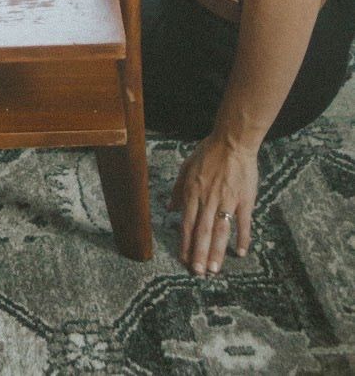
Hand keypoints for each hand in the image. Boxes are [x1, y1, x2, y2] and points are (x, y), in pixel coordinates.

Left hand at [169, 135, 257, 273]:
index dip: (185, 243)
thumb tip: (169, 208)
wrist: (233, 141)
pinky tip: (240, 252)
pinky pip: (243, 223)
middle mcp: (208, 199)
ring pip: (220, 230)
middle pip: (202, 231)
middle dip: (199, 254)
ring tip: (214, 269)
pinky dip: (242, 238)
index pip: (187, 223)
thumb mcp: (186, 167)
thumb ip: (178, 189)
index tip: (184, 260)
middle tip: (198, 273)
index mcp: (193, 192)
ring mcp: (227, 200)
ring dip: (216, 251)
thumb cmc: (209, 152)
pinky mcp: (244, 200)